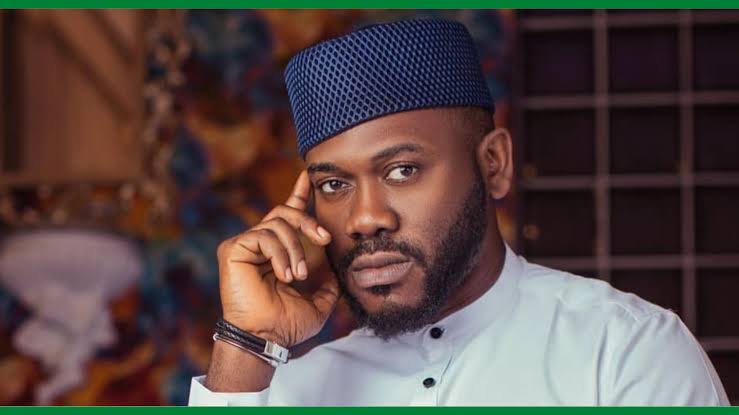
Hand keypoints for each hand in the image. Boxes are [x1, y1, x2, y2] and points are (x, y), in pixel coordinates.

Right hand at [216, 171, 338, 346]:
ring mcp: (245, 245)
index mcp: (278, 251)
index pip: (288, 215)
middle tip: (324, 238)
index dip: (299, 194)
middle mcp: (260, 244)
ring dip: (295, 248)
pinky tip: (284, 275)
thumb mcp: (319, 302)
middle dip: (309, 221)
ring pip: (276, 223)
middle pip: (285, 212)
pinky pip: (263, 235)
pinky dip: (279, 254)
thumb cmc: (287, 324)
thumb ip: (328, 284)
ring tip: (298, 275)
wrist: (267, 337)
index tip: (308, 176)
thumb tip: (338, 272)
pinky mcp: (233, 249)